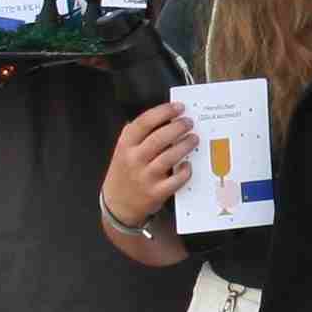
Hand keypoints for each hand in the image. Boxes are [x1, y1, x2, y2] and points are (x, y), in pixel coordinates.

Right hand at [103, 103, 196, 228]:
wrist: (117, 204)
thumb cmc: (125, 172)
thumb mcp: (123, 150)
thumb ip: (138, 134)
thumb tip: (166, 117)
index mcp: (125, 145)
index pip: (144, 122)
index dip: (164, 112)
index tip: (178, 107)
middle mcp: (134, 159)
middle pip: (160, 138)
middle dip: (178, 127)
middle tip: (189, 122)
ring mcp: (145, 177)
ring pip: (170, 157)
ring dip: (185, 145)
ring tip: (194, 139)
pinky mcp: (156, 193)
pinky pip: (175, 180)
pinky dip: (185, 171)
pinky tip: (189, 164)